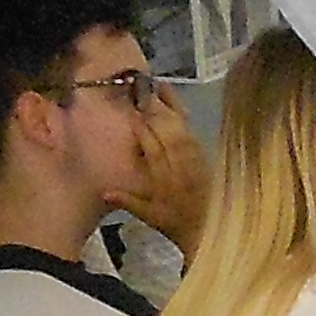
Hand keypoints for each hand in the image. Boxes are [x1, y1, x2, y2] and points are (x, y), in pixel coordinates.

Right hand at [108, 84, 212, 245]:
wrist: (212, 229)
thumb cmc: (177, 223)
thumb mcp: (150, 217)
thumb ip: (128, 201)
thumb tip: (104, 190)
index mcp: (166, 182)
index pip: (154, 151)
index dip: (144, 132)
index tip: (132, 114)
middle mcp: (182, 167)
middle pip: (169, 134)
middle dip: (155, 111)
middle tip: (141, 91)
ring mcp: (195, 159)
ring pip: (182, 128)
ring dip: (169, 107)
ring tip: (155, 87)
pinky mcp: (204, 154)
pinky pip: (192, 130)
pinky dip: (183, 113)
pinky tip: (174, 102)